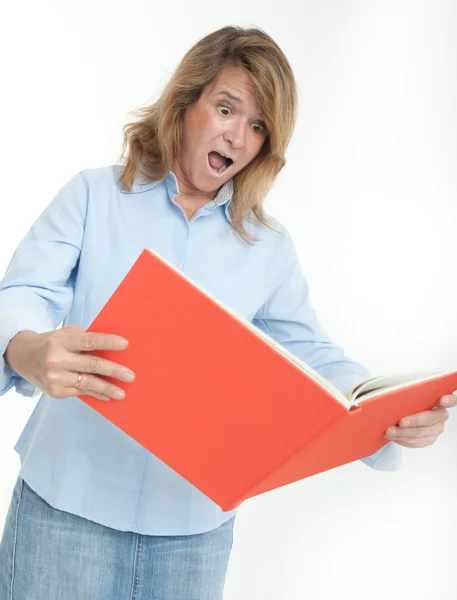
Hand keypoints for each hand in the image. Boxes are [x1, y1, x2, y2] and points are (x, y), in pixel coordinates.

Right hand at [5, 324, 134, 400]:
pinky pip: (81, 392)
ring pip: (87, 383)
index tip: (125, 344)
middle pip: (90, 365)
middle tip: (130, 376)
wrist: (25, 357)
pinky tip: (107, 395)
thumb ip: (86, 338)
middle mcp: (56, 359)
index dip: (107, 342)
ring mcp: (54, 377)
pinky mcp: (55, 391)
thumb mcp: (67, 334)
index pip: (88, 341)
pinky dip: (96, 393)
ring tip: (122, 393)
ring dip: (107, 388)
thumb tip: (114, 348)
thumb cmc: (54, 343)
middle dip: (113, 371)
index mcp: (61, 341)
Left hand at [384, 394, 456, 447]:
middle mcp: (440, 415)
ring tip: (389, 431)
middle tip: (400, 422)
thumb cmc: (406, 402)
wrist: (402, 415)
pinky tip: (393, 436)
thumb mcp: (407, 395)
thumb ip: (409, 394)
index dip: (448, 400)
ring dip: (403, 433)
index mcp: (438, 400)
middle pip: (430, 419)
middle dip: (414, 421)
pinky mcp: (428, 439)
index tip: (443, 399)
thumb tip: (397, 395)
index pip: (450, 400)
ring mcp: (436, 429)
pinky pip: (415, 442)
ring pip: (420, 433)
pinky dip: (402, 439)